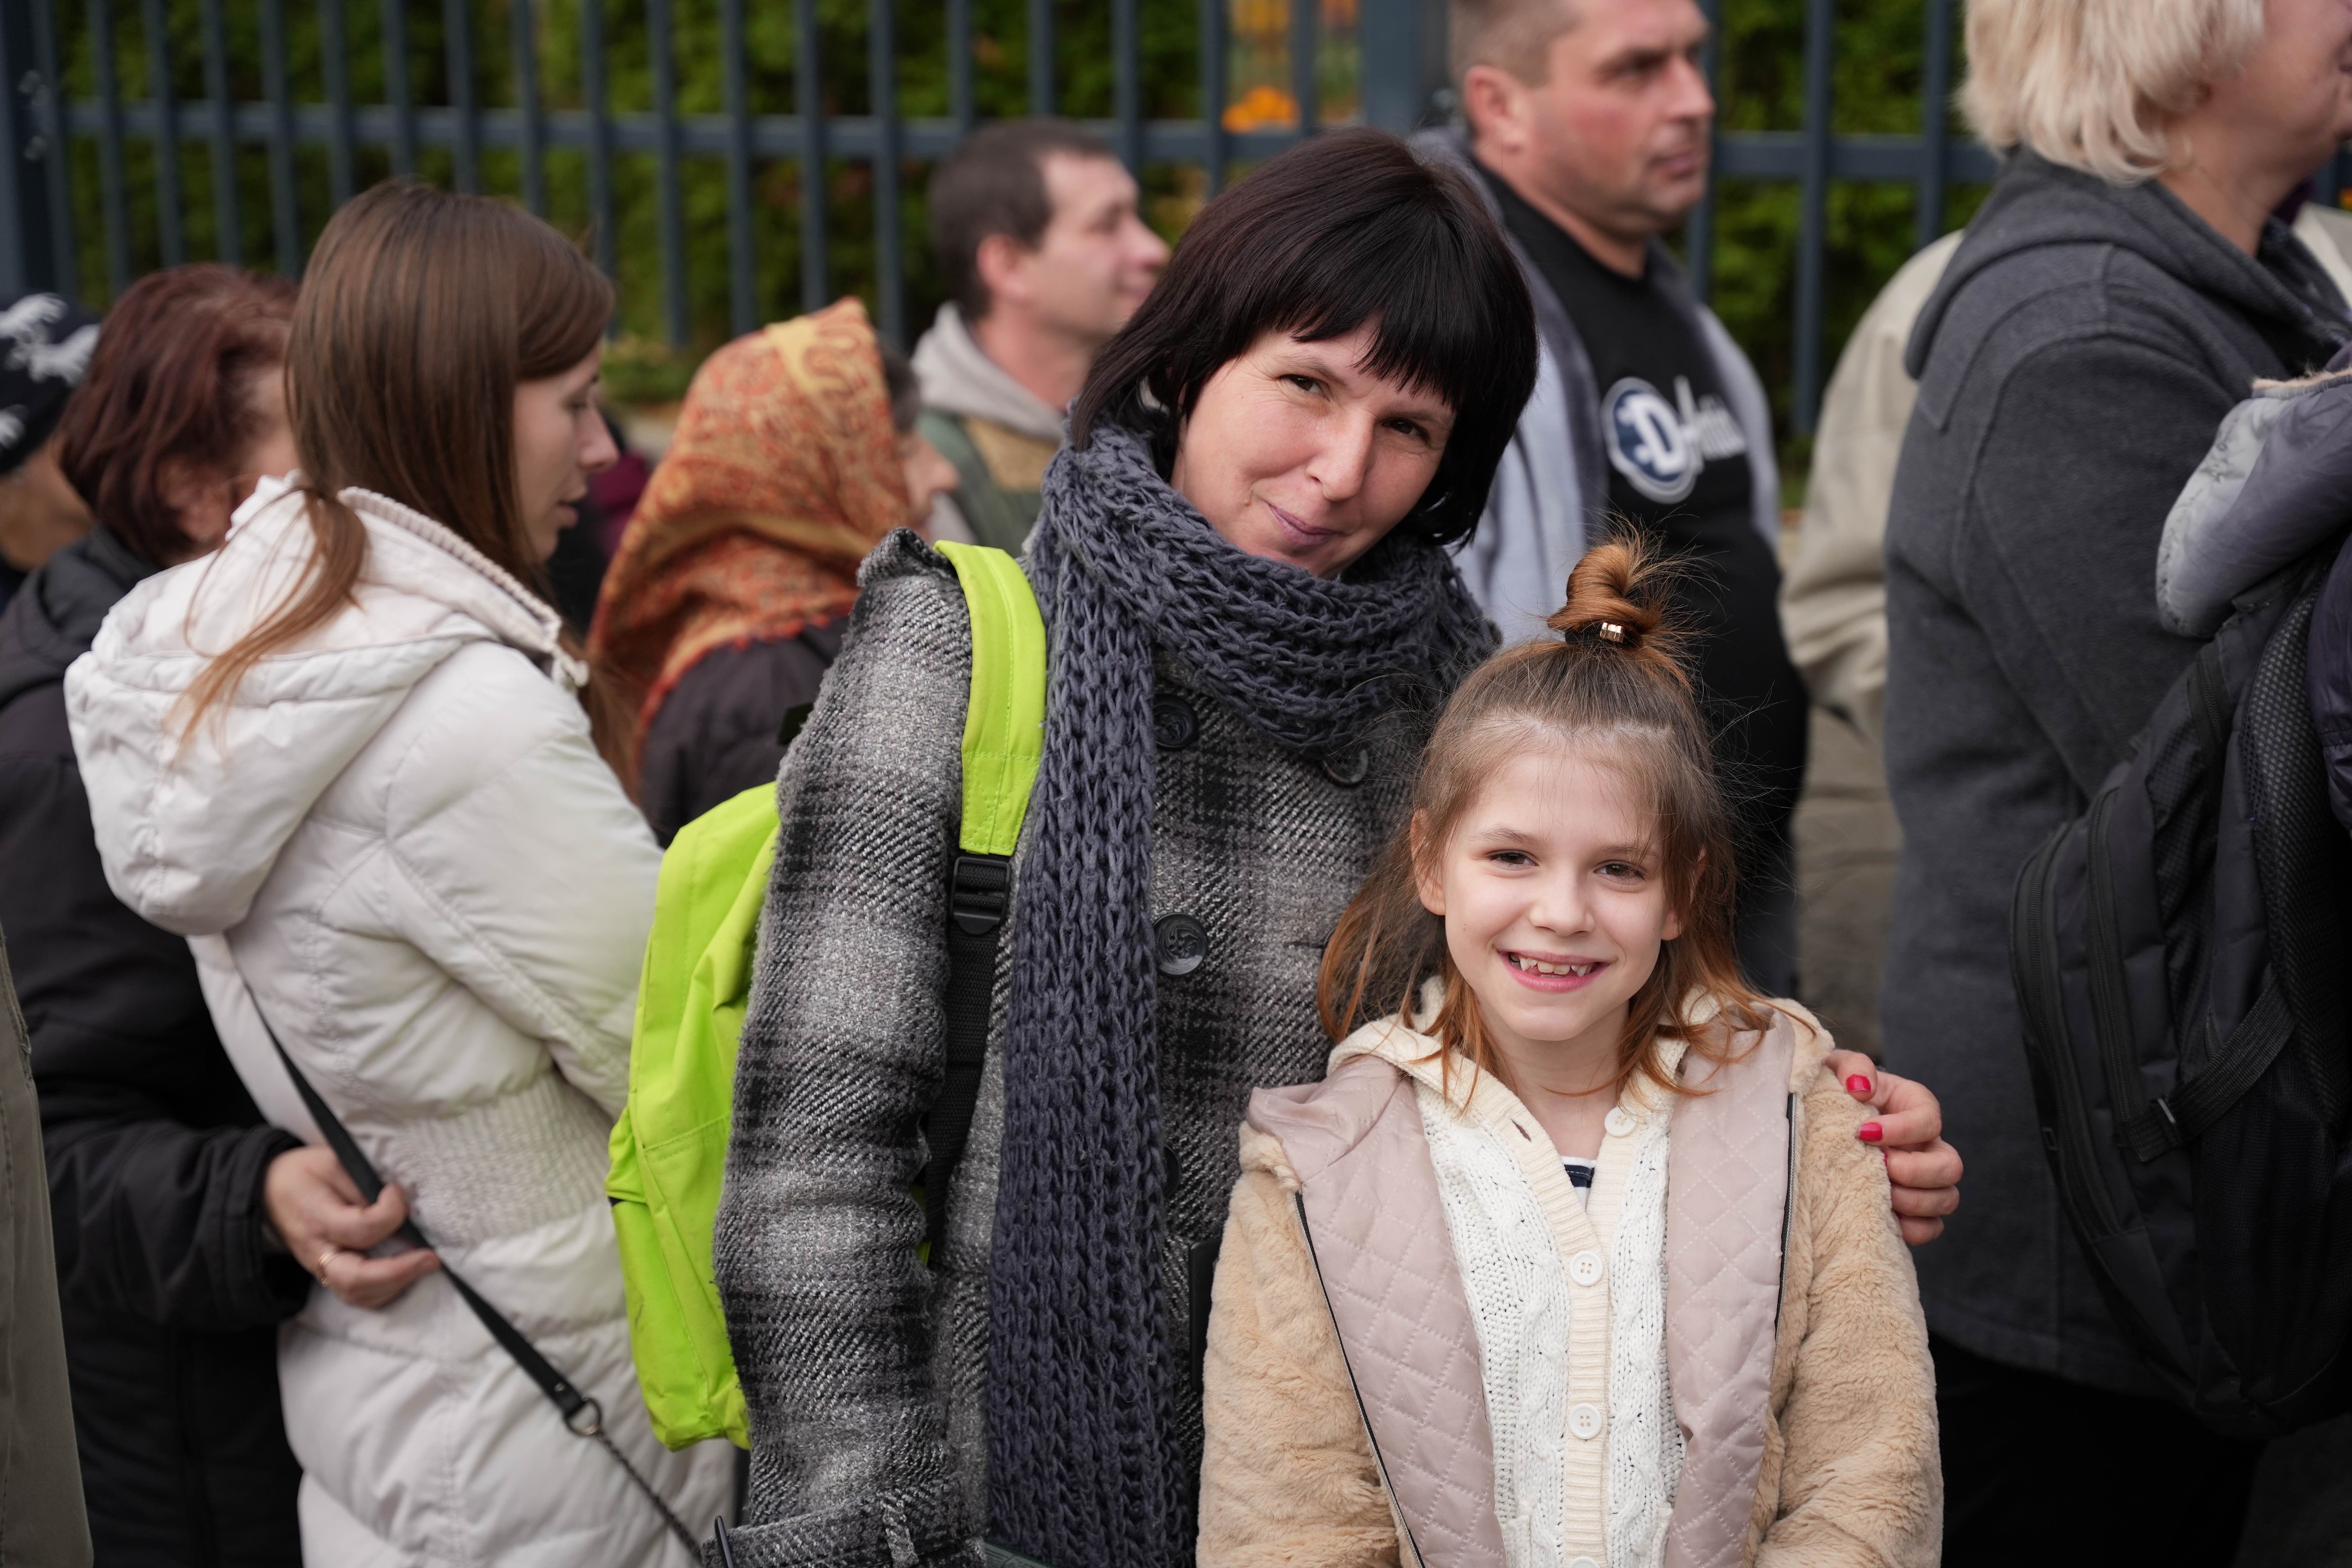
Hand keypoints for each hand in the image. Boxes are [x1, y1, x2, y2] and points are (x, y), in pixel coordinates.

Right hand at [263, 1146, 439, 1308]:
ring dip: (396, 1285)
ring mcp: (320, 1268)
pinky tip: (408, 1274)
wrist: (266, 1191)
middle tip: (432, 1258)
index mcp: (317, 1218)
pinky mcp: (328, 1275)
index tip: (397, 1193)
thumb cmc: (305, 1172)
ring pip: (358, 1295)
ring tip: (425, 1265)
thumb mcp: (332, 1162)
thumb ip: (363, 1182)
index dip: (389, 1214)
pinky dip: (386, 1291)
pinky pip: (357, 1295)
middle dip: (399, 1273)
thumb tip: (399, 1202)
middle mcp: (318, 1251)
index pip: (359, 1229)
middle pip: (356, 1280)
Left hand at [1825, 1051, 1962, 1245]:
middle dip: (1914, 1171)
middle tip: (1879, 1167)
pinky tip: (1885, 1218)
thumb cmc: (1835, 1092)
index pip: (1929, 1119)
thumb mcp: (1838, 1069)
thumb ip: (1852, 1067)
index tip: (1864, 1133)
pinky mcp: (1914, 1208)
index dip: (1902, 1130)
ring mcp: (1925, 1179)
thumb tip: (1860, 1087)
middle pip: (1950, 1165)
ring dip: (1913, 1201)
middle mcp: (1928, 1144)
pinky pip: (1932, 1227)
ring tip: (1879, 1192)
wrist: (1823, 1121)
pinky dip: (1914, 1229)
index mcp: (1915, 1106)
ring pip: (1946, 1198)